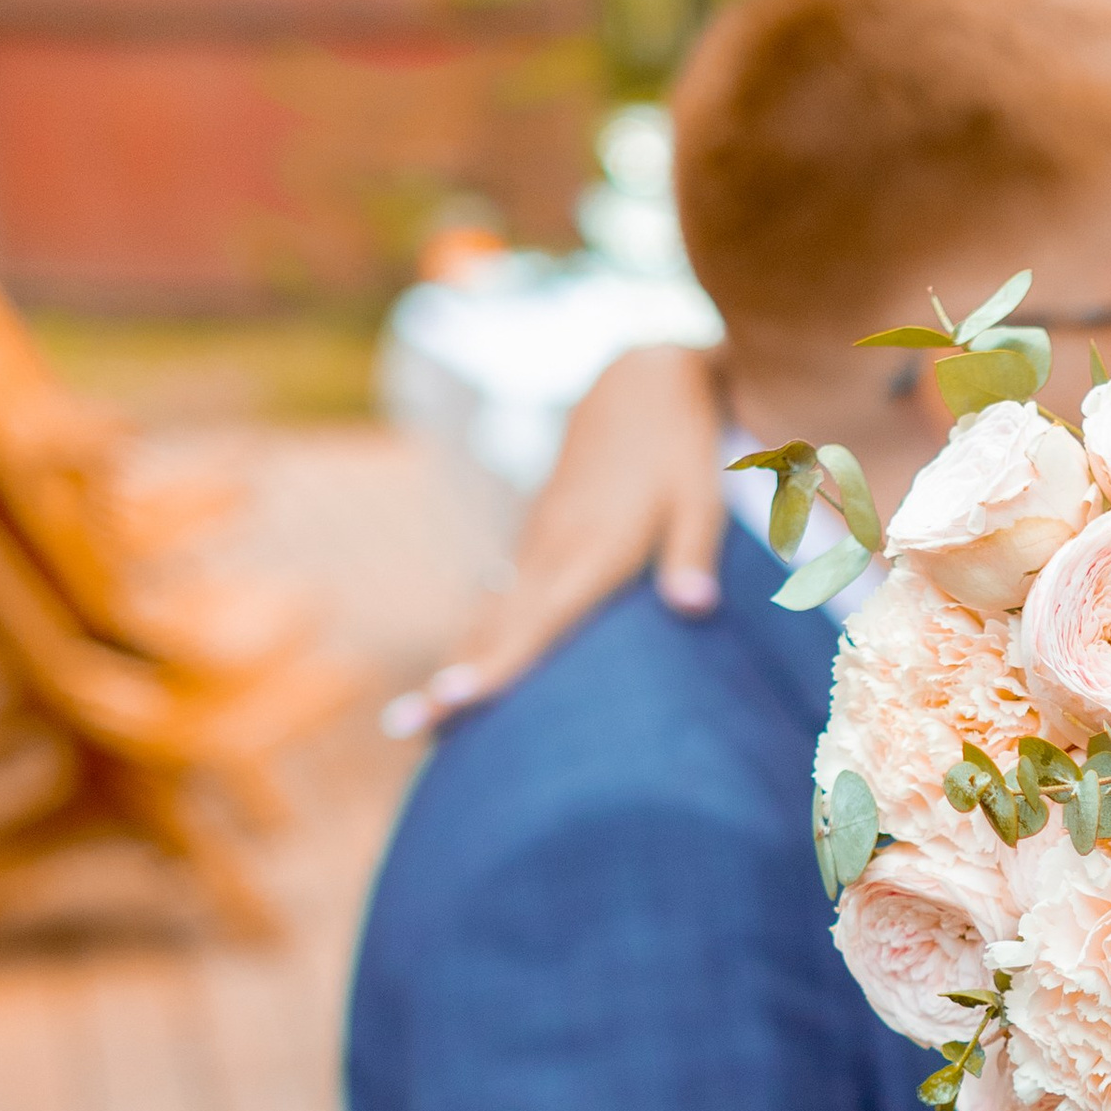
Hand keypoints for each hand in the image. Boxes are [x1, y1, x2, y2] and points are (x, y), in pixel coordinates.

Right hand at [383, 345, 728, 736]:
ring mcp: (538, 543)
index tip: (454, 701)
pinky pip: (499, 599)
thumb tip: (695, 608)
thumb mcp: (702, 497)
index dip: (498, 663)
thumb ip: (694, 556)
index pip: (540, 620)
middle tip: (407, 730)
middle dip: (451, 681)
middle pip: (497, 628)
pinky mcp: (537, 538)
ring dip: (454, 664)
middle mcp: (553, 551)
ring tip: (416, 719)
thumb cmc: (679, 447)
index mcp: (593, 547)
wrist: (638, 379)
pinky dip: (476, 638)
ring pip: (489, 615)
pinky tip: (460, 670)